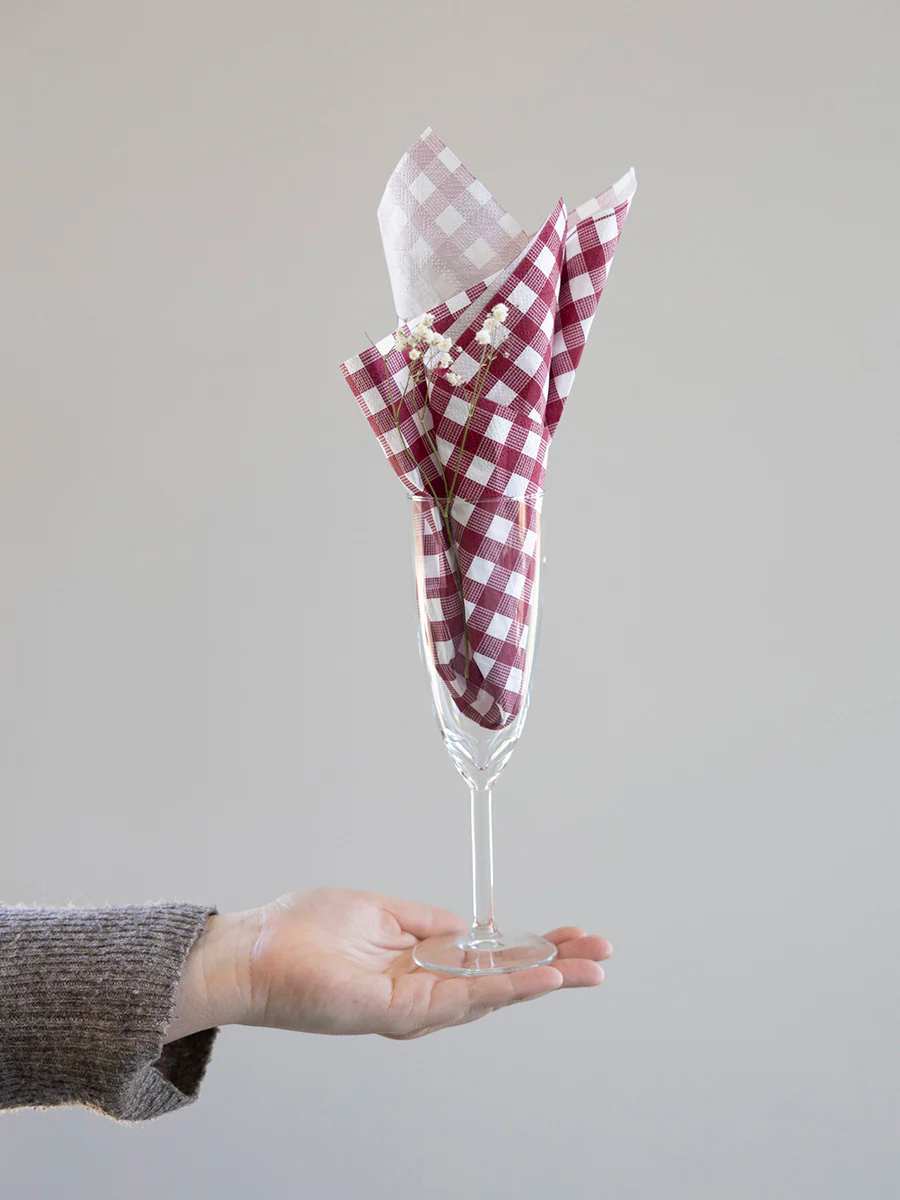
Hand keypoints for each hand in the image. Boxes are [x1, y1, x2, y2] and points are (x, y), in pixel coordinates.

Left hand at [164, 888, 611, 1042]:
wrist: (256, 950)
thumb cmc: (303, 932)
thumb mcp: (378, 911)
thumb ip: (423, 923)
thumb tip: (463, 925)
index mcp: (420, 962)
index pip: (490, 957)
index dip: (533, 946)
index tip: (573, 934)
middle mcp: (424, 988)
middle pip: (502, 979)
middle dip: (554, 966)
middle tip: (602, 956)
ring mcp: (415, 1002)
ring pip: (494, 992)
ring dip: (543, 976)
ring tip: (587, 967)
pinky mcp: (401, 1009)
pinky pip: (463, 997)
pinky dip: (507, 985)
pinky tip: (541, 974)